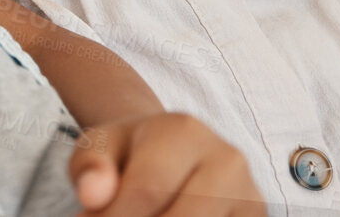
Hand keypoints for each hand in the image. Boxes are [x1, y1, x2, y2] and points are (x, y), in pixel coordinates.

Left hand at [69, 113, 264, 216]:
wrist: (172, 151)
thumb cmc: (131, 152)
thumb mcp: (100, 146)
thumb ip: (89, 166)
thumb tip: (93, 196)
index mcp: (184, 131)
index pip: (147, 189)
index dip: (113, 216)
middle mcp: (228, 161)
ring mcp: (250, 196)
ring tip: (134, 216)